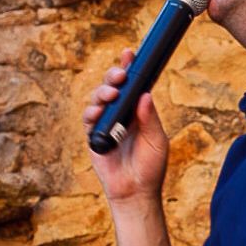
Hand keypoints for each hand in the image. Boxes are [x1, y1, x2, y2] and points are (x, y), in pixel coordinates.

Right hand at [84, 49, 169, 203]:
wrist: (136, 191)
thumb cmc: (150, 167)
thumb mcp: (157, 140)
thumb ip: (150, 118)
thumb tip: (145, 94)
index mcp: (137, 111)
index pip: (132, 85)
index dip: (128, 68)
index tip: (129, 54)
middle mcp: (120, 113)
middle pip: (111, 86)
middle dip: (113, 76)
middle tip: (120, 75)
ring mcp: (105, 123)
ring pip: (97, 99)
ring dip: (102, 92)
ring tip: (112, 94)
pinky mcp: (93, 136)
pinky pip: (88, 118)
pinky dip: (92, 112)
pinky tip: (98, 111)